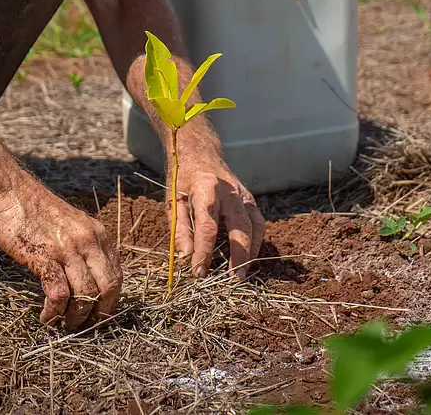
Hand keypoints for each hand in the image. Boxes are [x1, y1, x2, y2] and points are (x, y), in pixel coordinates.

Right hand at [0, 177, 121, 328]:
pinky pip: (59, 294)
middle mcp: (89, 242)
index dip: (111, 300)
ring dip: (76, 317)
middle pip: (108, 288)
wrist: (12, 192)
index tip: (99, 314)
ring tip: (64, 324)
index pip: (117, 275)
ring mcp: (68, 249)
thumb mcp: (74, 225)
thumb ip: (86, 247)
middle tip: (86, 325)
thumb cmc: (38, 211)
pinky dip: (54, 311)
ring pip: (85, 295)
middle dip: (99, 313)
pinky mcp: (45, 257)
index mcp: (98, 234)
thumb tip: (91, 277)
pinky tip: (46, 316)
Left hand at [169, 156, 264, 279]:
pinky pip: (258, 222)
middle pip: (240, 227)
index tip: (198, 272)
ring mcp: (243, 194)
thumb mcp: (172, 201)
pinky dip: (256, 240)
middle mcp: (229, 191)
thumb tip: (186, 257)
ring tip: (243, 272)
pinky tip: (248, 255)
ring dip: (252, 251)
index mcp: (205, 190)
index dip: (204, 252)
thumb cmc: (183, 178)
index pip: (207, 227)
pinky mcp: (250, 198)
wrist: (200, 152)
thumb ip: (179, 229)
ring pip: (255, 225)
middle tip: (234, 279)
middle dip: (239, 255)